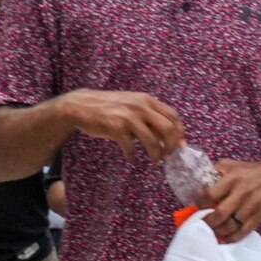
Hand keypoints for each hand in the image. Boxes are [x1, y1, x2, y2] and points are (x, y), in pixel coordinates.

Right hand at [58, 89, 183, 160]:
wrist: (81, 106)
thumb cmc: (109, 108)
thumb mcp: (132, 105)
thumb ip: (149, 116)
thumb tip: (168, 136)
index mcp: (147, 100)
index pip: (173, 116)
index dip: (180, 133)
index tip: (179, 145)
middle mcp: (141, 106)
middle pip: (168, 129)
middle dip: (171, 146)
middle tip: (167, 155)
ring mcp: (128, 117)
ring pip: (153, 141)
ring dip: (156, 154)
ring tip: (154, 160)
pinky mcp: (116, 128)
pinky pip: (131, 147)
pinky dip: (132, 155)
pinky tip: (130, 157)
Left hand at [200, 155, 260, 244]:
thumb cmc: (251, 171)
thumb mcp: (231, 165)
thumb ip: (215, 173)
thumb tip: (200, 187)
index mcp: (232, 179)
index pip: (210, 195)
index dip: (200, 204)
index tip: (197, 208)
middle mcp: (242, 194)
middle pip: (220, 214)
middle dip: (207, 222)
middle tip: (200, 225)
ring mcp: (251, 207)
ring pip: (230, 226)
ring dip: (217, 232)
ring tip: (210, 233)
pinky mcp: (259, 217)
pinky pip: (243, 232)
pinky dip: (231, 238)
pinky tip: (223, 240)